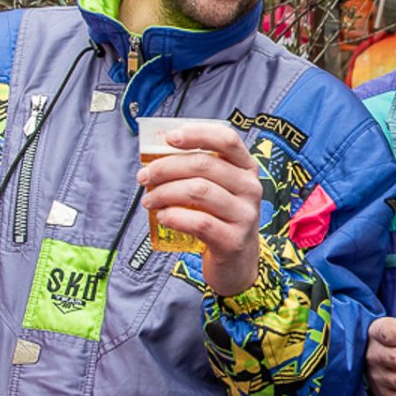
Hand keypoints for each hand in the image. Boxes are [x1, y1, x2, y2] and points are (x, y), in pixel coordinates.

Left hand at [138, 122, 262, 295]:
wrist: (237, 262)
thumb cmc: (220, 218)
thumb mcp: (218, 190)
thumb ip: (196, 172)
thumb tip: (155, 158)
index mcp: (246, 168)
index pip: (227, 140)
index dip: (197, 133)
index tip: (169, 138)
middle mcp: (251, 187)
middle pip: (204, 165)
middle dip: (166, 168)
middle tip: (144, 177)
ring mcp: (245, 214)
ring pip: (199, 191)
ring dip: (165, 193)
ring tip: (149, 200)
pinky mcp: (234, 240)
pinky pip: (199, 222)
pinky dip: (175, 217)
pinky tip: (163, 217)